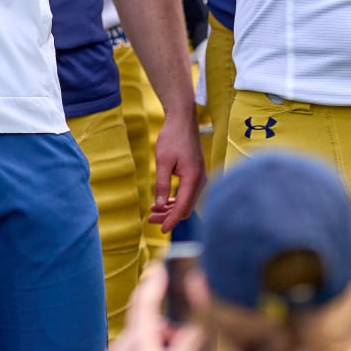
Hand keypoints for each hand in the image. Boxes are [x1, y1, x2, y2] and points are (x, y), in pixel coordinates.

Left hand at [108, 265, 203, 350]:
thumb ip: (187, 341)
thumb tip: (196, 325)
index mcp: (138, 340)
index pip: (145, 302)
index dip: (153, 283)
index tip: (159, 267)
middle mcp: (125, 347)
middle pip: (147, 323)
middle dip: (169, 328)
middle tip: (188, 335)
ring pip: (147, 342)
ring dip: (168, 346)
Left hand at [148, 112, 204, 229]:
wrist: (183, 120)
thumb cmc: (172, 137)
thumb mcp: (163, 161)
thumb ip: (161, 184)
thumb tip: (159, 205)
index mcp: (193, 178)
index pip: (183, 207)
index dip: (171, 220)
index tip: (161, 230)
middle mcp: (200, 180)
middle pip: (186, 208)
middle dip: (169, 216)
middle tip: (150, 220)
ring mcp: (200, 178)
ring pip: (187, 202)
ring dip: (171, 209)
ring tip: (153, 212)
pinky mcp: (196, 174)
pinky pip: (187, 194)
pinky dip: (175, 200)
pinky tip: (162, 202)